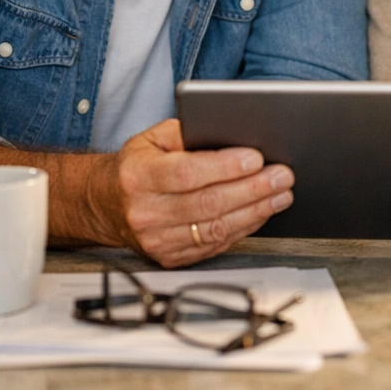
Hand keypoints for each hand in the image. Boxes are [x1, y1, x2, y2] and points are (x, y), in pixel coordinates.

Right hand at [92, 118, 294, 267]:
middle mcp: (145, 212)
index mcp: (139, 176)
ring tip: (281, 194)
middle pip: (208, 203)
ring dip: (255, 210)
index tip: (256, 158)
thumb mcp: (153, 138)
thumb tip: (228, 132)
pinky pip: (215, 244)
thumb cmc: (138, 166)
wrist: (108, 204)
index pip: (187, 173)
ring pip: (215, 228)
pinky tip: (261, 212)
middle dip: (252, 188)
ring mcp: (157, 240)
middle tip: (282, 175)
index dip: (224, 167)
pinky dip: (244, 228)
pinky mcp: (170, 257)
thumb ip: (186, 133)